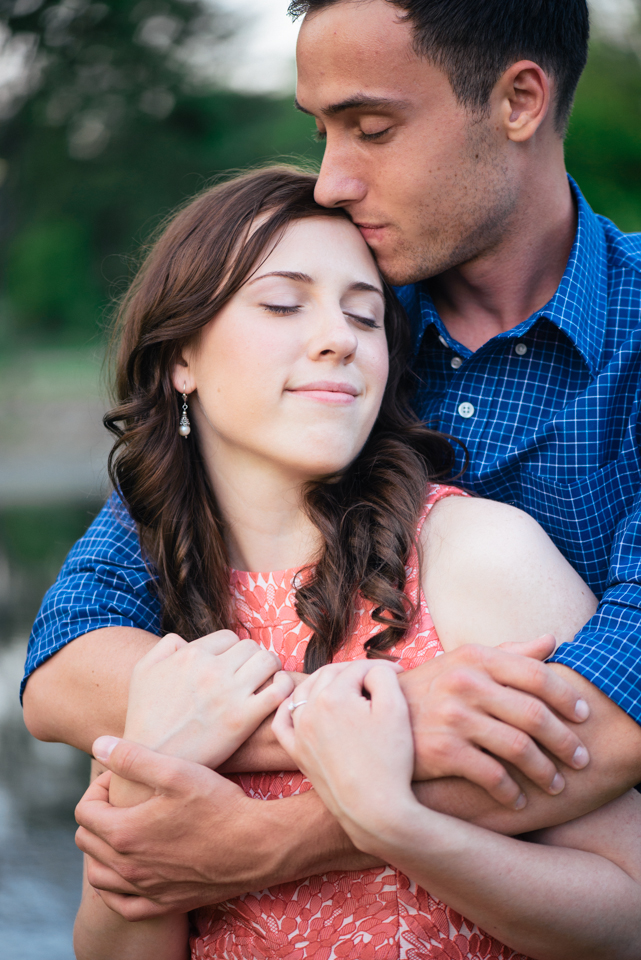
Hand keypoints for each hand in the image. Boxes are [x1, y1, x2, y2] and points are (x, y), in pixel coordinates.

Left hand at [78, 738, 280, 917]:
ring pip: (98, 875)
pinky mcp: (163, 903)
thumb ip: (132, 758)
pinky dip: (115, 888)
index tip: (122, 778)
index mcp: (125, 833)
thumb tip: (98, 745)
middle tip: (125, 798)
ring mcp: (145, 889)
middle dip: (99, 814)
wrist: (256, 846)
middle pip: (87, 841)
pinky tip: (128, 870)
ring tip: (125, 829)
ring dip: (101, 850)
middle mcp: (128, 867)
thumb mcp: (176, 772)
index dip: (98, 788)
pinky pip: (121, 905)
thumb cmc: (218, 805)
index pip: (84, 811)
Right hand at [123, 630, 293, 766]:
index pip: (229, 637)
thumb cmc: (144, 717)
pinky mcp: (244, 719)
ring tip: (265, 680)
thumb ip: (166, 646)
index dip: (232, 650)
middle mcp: (213, 670)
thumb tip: (186, 640)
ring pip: (268, 661)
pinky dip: (284, 686)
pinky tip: (277, 692)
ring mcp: (230, 694)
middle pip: (251, 647)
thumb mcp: (143, 671)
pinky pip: (278, 690)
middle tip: (251, 673)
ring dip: (270, 668)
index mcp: (192, 655)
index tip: (231, 665)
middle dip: (252, 657)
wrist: (152, 760)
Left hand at [273, 660, 413, 849]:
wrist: (375, 810)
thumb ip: (382, 675)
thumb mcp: (395, 709)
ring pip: (306, 692)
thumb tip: (372, 670)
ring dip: (325, 683)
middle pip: (331, 675)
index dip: (381, 670)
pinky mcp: (297, 753)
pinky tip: (295, 701)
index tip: (400, 676)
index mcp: (333, 696)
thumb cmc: (390, 760)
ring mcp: (300, 732)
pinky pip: (283, 723)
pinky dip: (288, 708)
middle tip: (377, 680)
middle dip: (354, 673)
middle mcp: (309, 710)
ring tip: (347, 686)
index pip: (358, 669)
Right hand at [400, 635, 590, 807]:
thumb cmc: (426, 692)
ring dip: (545, 772)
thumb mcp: (463, 663)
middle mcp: (465, 682)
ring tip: (555, 784)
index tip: (583, 716)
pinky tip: (517, 799)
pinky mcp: (441, 750)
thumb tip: (552, 640)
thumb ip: (509, 652)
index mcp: (475, 657)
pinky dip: (510, 791)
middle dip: (565, 741)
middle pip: (534, 714)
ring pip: (519, 748)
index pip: (536, 674)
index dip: (567, 697)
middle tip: (580, 758)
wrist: (369, 720)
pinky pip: (492, 775)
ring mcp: (452, 716)